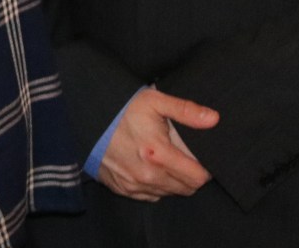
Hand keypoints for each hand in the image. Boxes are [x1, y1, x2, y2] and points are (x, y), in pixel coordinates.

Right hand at [96, 87, 219, 200]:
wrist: (85, 118)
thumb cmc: (121, 108)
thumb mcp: (154, 101)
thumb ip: (185, 110)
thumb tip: (214, 119)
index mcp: (158, 154)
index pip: (198, 177)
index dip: (204, 169)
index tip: (199, 159)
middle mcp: (147, 175)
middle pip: (186, 189)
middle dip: (189, 176)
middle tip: (181, 158)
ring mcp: (133, 184)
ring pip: (168, 193)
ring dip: (172, 182)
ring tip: (163, 161)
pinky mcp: (121, 188)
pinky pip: (149, 196)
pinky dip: (154, 186)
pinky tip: (148, 168)